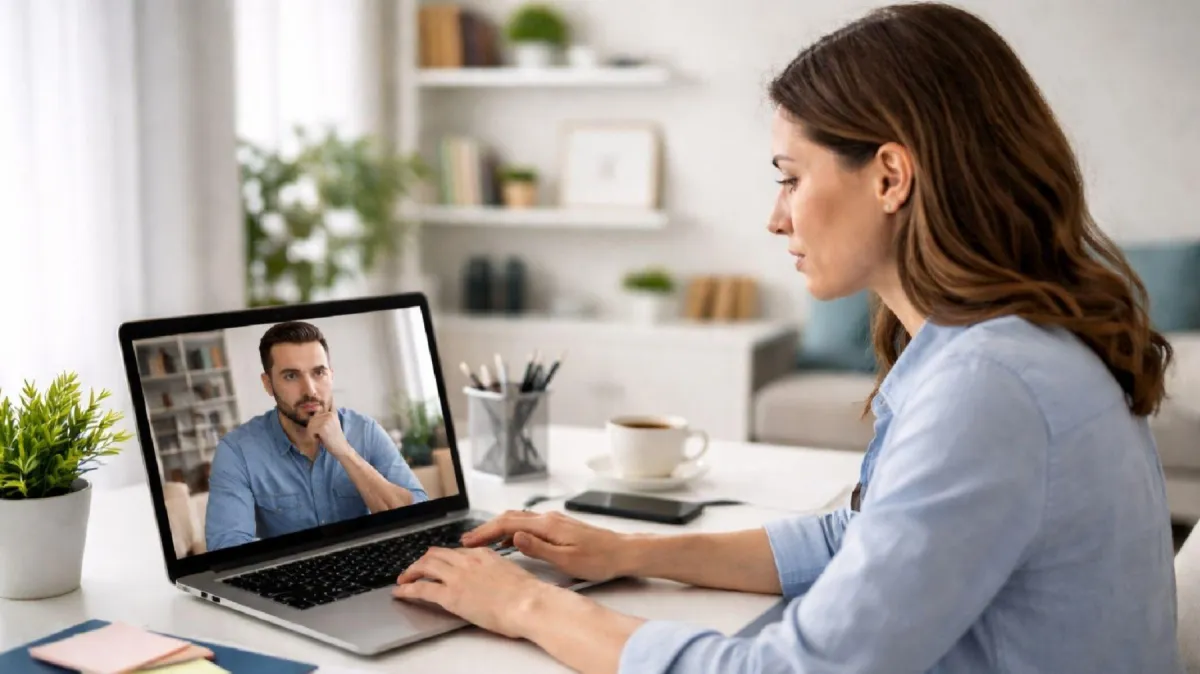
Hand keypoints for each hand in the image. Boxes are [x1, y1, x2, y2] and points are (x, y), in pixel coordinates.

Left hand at [308, 411, 349, 455]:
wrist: (341, 448)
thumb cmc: (334, 438)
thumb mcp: (331, 424)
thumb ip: (325, 417)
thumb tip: (315, 412)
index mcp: (332, 413)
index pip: (317, 413)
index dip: (316, 421)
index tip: (320, 429)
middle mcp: (330, 414)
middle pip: (312, 419)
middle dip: (312, 428)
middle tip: (318, 435)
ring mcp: (327, 420)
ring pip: (310, 424)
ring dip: (311, 432)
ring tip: (318, 437)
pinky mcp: (323, 427)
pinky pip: (310, 430)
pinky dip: (312, 436)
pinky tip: (318, 439)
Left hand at [392, 547, 551, 637]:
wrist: (528, 603)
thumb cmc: (528, 594)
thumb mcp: (512, 573)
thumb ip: (497, 572)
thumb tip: (495, 581)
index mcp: (483, 554)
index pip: (456, 551)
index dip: (443, 557)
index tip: (438, 562)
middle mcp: (467, 560)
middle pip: (436, 554)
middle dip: (422, 561)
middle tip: (415, 568)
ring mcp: (457, 576)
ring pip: (425, 566)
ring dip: (411, 572)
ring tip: (403, 579)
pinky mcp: (450, 595)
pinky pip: (422, 588)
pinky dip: (407, 589)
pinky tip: (400, 592)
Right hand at [462, 511, 632, 581]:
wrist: (623, 552)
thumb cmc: (599, 559)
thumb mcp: (567, 560)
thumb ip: (538, 548)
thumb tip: (513, 537)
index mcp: (548, 525)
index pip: (507, 524)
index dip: (485, 532)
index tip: (468, 542)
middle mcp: (549, 518)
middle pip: (509, 518)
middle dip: (486, 528)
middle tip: (467, 541)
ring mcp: (554, 521)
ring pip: (518, 519)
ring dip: (497, 528)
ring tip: (481, 542)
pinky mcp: (559, 526)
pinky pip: (528, 524)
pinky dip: (512, 530)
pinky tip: (509, 542)